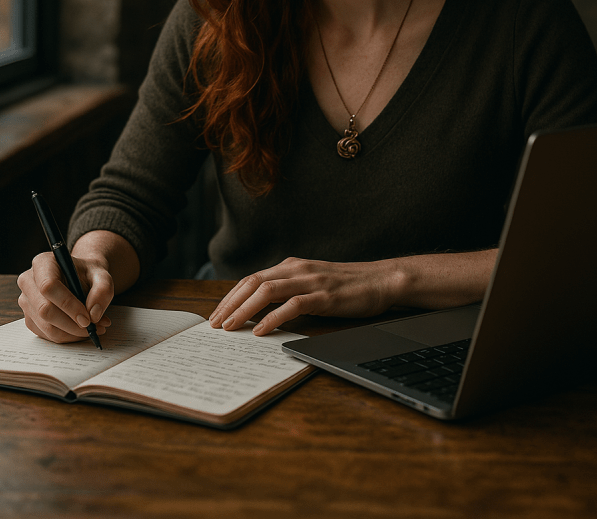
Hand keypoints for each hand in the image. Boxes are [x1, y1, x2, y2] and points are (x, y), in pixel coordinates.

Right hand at [17, 251, 113, 343]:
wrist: (80, 279)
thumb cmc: (88, 275)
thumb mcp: (102, 275)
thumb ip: (102, 290)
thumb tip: (93, 314)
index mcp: (43, 263)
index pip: (49, 286)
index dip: (68, 305)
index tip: (87, 318)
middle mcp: (28, 281)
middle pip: (44, 309)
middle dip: (72, 324)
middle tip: (94, 327)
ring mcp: (26, 302)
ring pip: (46, 326)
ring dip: (72, 333)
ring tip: (94, 329)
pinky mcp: (30, 318)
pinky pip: (46, 335)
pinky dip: (67, 336)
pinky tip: (81, 330)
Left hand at [208, 257, 401, 335]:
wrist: (382, 279)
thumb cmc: (348, 286)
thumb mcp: (313, 284)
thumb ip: (290, 292)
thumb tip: (262, 312)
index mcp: (292, 266)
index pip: (252, 279)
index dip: (231, 296)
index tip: (216, 314)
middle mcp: (298, 269)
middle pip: (253, 282)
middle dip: (230, 303)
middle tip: (214, 324)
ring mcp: (311, 281)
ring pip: (267, 291)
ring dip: (244, 310)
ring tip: (230, 327)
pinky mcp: (324, 295)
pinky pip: (292, 305)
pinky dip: (273, 318)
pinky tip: (261, 331)